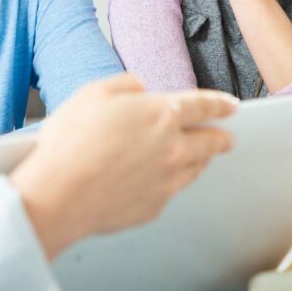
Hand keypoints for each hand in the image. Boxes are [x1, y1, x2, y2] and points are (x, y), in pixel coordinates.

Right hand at [9, 74, 235, 259]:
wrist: (60, 192)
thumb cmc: (72, 141)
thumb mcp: (93, 93)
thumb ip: (124, 84)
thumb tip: (140, 86)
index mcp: (161, 114)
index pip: (202, 105)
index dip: (220, 103)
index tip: (231, 105)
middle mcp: (172, 148)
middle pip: (210, 141)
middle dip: (221, 137)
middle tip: (227, 137)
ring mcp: (167, 180)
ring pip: (196, 168)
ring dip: (203, 159)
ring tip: (202, 157)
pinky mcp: (155, 206)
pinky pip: (174, 189)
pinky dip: (175, 181)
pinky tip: (166, 179)